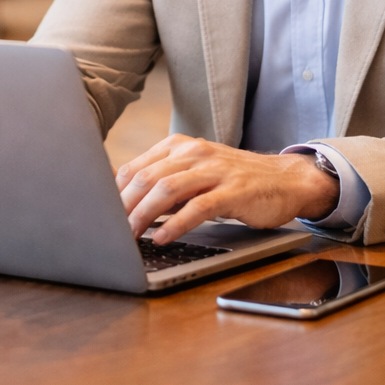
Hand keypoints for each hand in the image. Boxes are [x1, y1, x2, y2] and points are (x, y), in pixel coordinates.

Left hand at [115, 134, 339, 243]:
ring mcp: (214, 170)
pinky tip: (163, 238)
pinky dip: (175, 224)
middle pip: (146, 178)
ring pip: (167, 189)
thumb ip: (163, 181)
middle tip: (109, 232)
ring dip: (143, 215)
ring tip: (130, 236)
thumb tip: (120, 201)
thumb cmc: (234, 181)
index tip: (100, 217)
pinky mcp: (232, 191)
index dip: (113, 195)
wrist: (285, 180)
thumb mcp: (195, 173)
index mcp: (179, 146)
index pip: (134, 168)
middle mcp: (194, 153)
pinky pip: (197, 207)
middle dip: (123, 208)